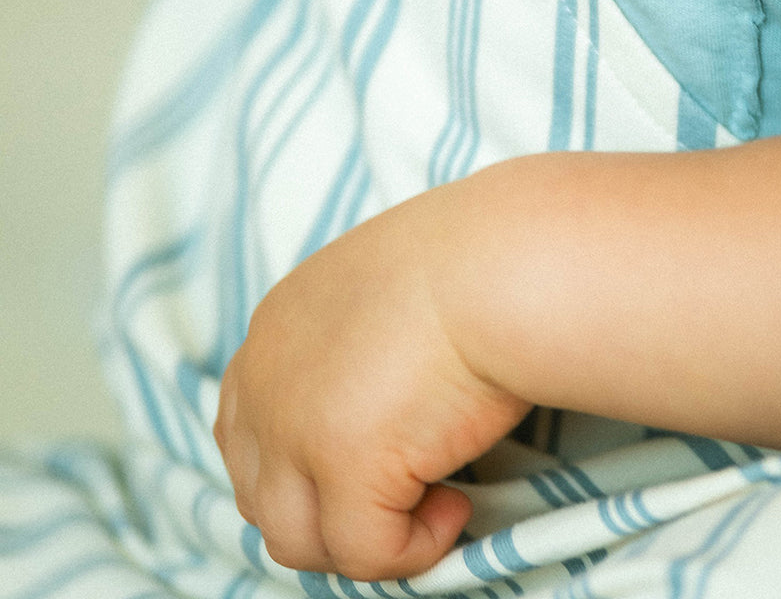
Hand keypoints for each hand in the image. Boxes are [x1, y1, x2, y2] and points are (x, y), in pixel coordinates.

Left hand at [213, 182, 531, 580]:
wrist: (499, 263)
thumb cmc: (469, 266)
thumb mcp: (381, 294)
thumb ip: (353, 347)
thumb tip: (381, 408)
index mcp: (274, 332)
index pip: (245, 433)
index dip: (300, 472)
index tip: (371, 468)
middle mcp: (266, 380)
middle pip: (263, 495)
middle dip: (329, 512)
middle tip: (404, 493)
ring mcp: (294, 426)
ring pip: (297, 540)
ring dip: (366, 540)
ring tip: (437, 502)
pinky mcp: (343, 464)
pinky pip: (366, 553)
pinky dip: (414, 549)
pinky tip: (458, 507)